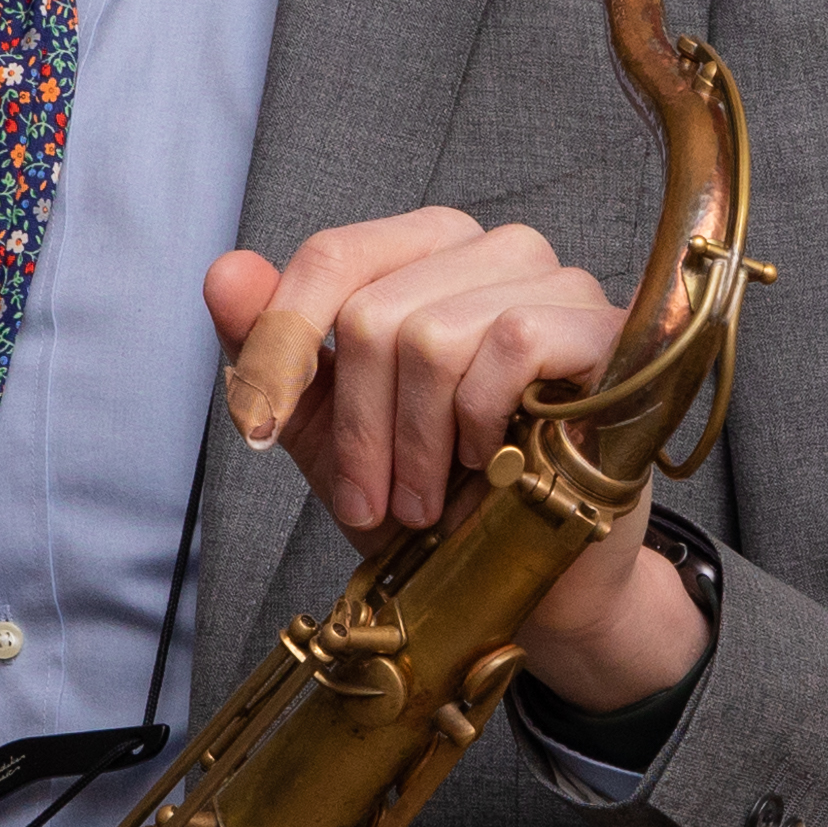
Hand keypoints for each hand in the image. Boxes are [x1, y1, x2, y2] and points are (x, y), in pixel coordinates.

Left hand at [205, 213, 704, 709]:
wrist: (537, 577)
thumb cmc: (440, 494)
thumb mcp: (330, 429)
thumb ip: (275, 354)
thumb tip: (223, 271)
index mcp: (425, 252)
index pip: (332, 257)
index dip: (281, 347)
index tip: (257, 427)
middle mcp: (492, 249)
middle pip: (374, 311)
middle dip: (361, 428)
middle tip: (376, 501)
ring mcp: (558, 281)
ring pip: (435, 335)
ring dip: (417, 443)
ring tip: (430, 497)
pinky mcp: (604, 330)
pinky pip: (513, 343)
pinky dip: (481, 421)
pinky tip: (490, 461)